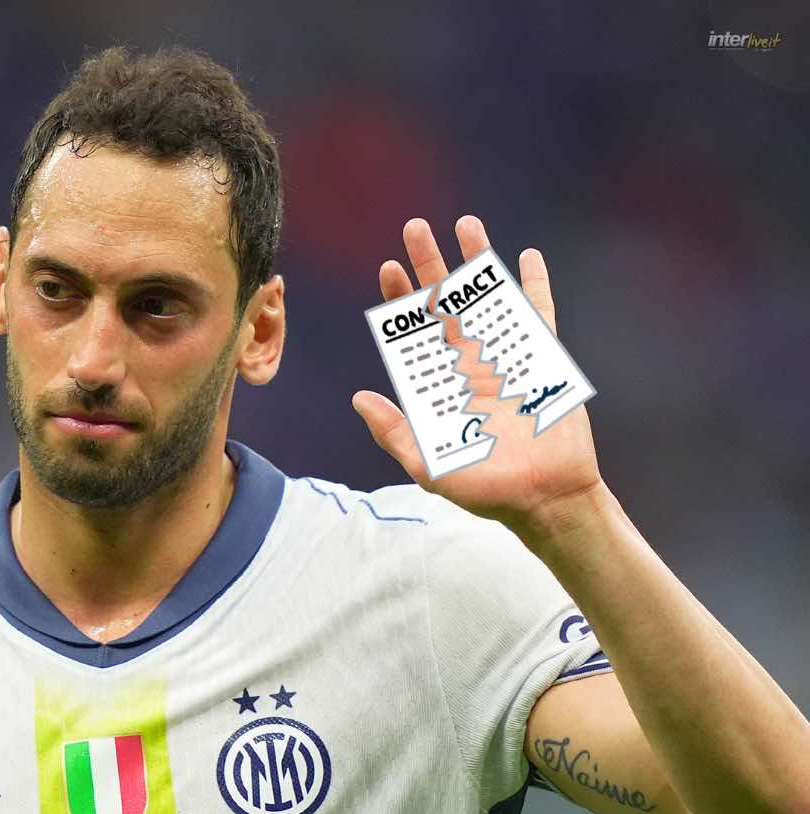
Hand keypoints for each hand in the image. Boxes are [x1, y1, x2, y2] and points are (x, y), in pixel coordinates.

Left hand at [352, 215, 602, 534]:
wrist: (543, 500)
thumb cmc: (484, 491)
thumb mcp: (428, 465)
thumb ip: (394, 432)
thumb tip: (359, 398)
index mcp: (439, 383)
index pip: (413, 331)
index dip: (400, 298)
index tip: (388, 267)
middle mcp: (468, 363)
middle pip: (445, 302)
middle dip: (429, 264)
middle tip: (414, 226)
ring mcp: (505, 358)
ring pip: (487, 299)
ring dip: (477, 262)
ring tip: (466, 224)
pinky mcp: (542, 362)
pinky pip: (538, 316)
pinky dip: (534, 287)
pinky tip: (528, 257)